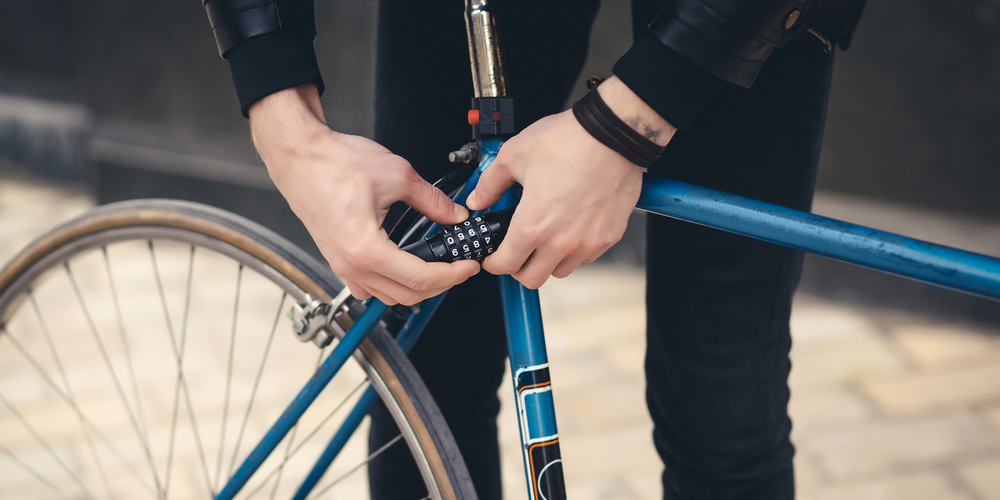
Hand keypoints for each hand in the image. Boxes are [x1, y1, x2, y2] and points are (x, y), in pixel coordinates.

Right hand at [249, 83, 479, 304]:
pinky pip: (368, 288)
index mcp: (365, 249)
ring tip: (438, 268)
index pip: (420, 277)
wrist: (299, 155)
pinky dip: (391, 285)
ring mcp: (341, 265)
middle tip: (460, 268)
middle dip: (439, 284)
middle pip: (406, 294)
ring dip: (416, 287)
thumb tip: (454, 215)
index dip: (452, 275)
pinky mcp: (337, 259)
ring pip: (387, 295)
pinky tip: (404, 269)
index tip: (468, 266)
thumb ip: (432, 201)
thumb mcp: (397, 175)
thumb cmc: (333, 163)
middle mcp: (350, 265)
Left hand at [466, 76, 674, 287]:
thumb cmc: (569, 140)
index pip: (506, 265)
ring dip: (549, 261)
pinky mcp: (609, 236)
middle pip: (533, 278)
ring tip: (546, 238)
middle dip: (519, 268)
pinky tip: (571, 228)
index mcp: (534, 225)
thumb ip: (490, 184)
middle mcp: (562, 241)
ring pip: (562, 270)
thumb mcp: (514, 155)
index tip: (494, 258)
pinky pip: (587, 256)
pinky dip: (575, 250)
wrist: (613, 133)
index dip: (494, 263)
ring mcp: (588, 241)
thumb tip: (479, 199)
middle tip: (517, 252)